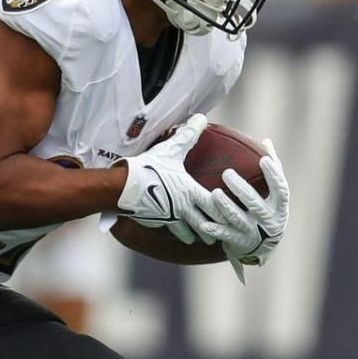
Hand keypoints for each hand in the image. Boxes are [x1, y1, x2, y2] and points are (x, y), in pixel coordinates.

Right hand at [116, 114, 215, 235]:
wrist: (122, 188)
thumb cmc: (147, 169)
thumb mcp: (170, 150)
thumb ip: (187, 135)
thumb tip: (201, 118)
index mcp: (190, 192)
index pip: (214, 205)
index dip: (225, 210)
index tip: (235, 216)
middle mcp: (182, 209)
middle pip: (204, 224)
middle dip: (214, 230)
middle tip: (224, 235)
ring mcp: (169, 218)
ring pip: (188, 232)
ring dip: (196, 235)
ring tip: (202, 239)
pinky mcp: (156, 221)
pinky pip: (169, 230)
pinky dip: (177, 234)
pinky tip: (178, 234)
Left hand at [193, 141, 288, 270]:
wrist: (262, 246)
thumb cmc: (267, 209)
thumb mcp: (273, 193)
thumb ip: (272, 169)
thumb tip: (265, 141)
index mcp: (279, 205)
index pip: (281, 189)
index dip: (273, 175)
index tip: (263, 159)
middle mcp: (269, 220)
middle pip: (256, 204)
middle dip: (242, 189)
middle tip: (227, 173)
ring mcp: (254, 232)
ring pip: (239, 219)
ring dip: (226, 207)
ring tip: (215, 193)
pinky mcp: (239, 242)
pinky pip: (225, 235)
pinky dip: (215, 230)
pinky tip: (203, 223)